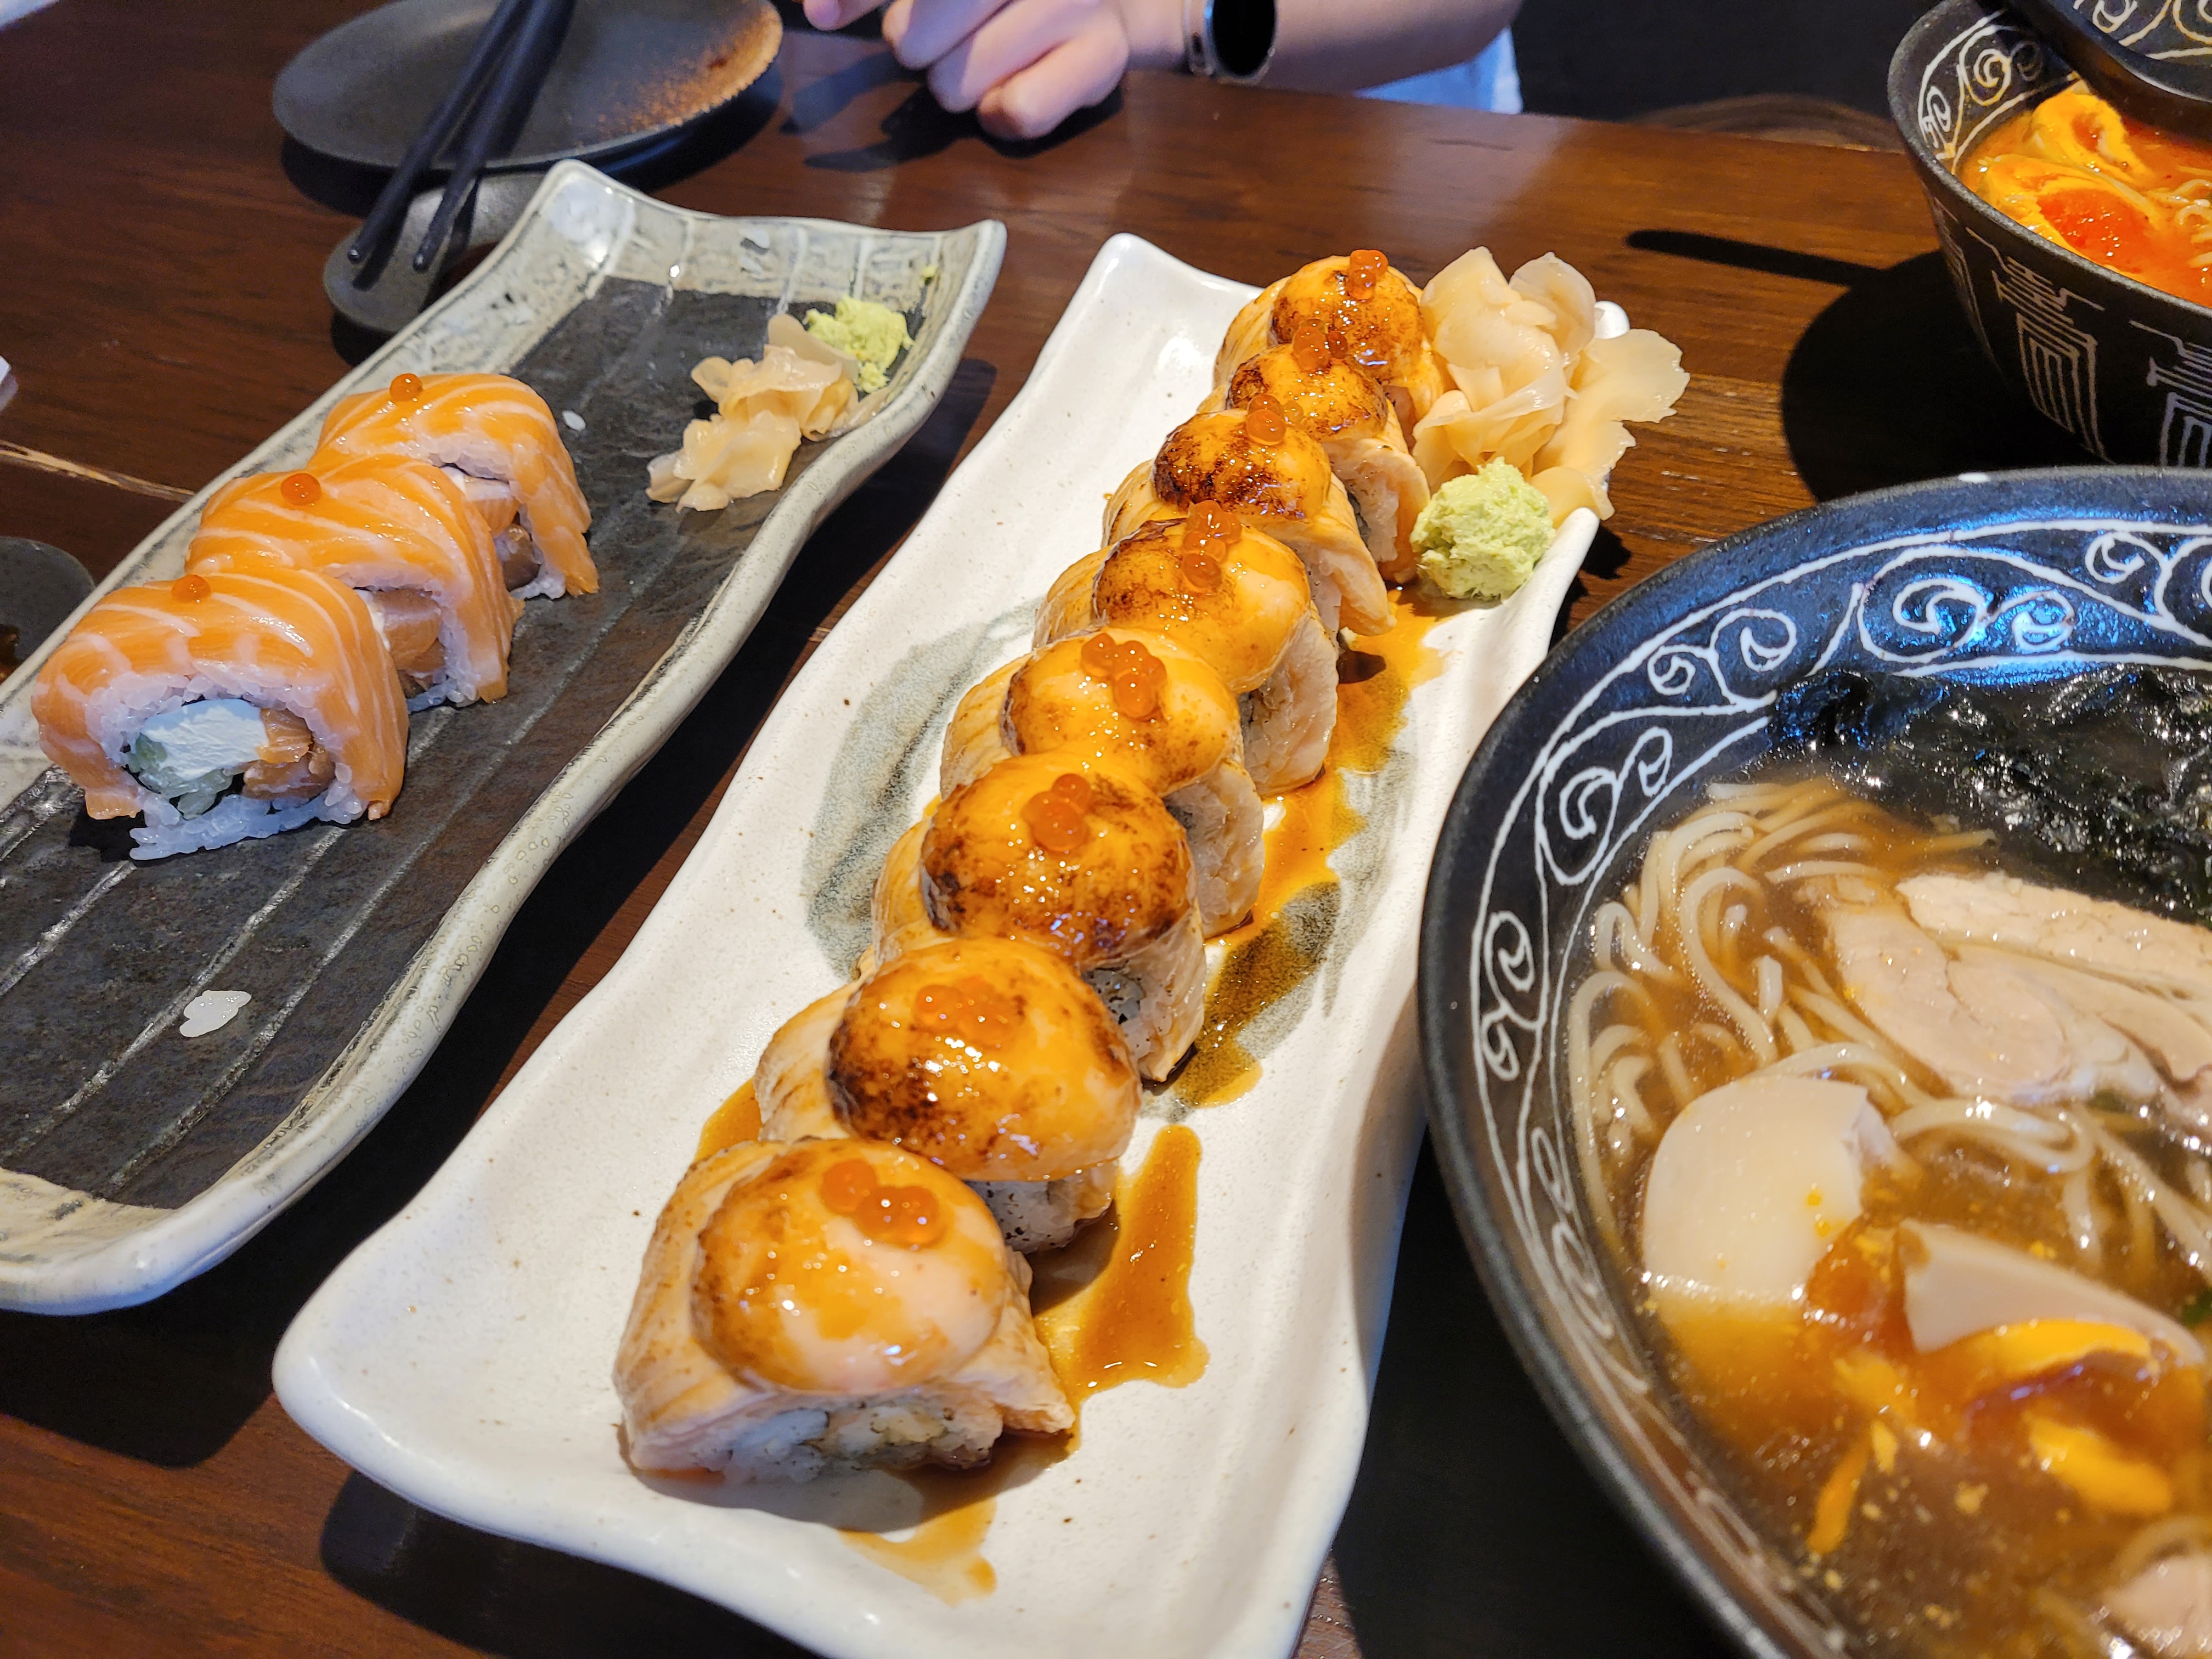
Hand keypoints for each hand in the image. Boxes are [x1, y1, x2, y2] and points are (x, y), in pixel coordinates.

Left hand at [802, 0, 1179, 141]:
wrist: (1113, 3)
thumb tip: (815, 8)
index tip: (821, 14)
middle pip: (916, 39)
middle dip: (919, 51)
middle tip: (949, 41)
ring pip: (960, 84)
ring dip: (962, 88)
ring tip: (992, 61)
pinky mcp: (1102, 52)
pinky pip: (1017, 112)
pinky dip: (1003, 115)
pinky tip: (1018, 89)